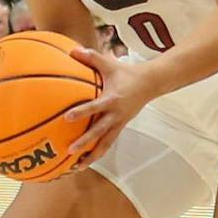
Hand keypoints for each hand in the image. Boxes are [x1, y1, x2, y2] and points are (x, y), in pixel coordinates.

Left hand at [62, 47, 155, 168]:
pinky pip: (108, 142)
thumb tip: (72, 50)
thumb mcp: (109, 64)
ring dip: (92, 155)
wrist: (150, 83)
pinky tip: (86, 161)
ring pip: (105, 144)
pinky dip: (97, 152)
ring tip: (77, 167)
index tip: (67, 118)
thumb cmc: (127, 73)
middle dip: (85, 142)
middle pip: (99, 132)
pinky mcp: (120, 127)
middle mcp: (115, 115)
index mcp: (112, 99)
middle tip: (70, 150)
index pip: (95, 107)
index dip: (82, 113)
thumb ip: (91, 57)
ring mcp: (119, 123)